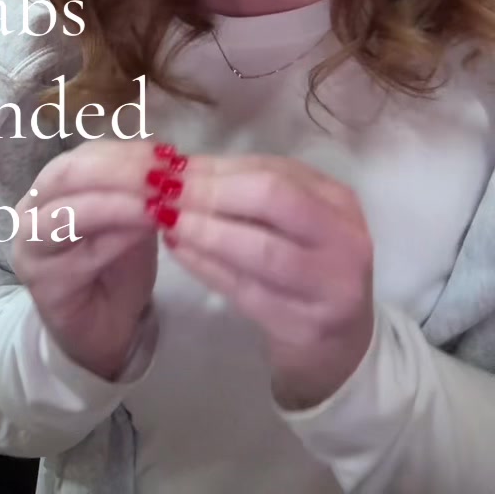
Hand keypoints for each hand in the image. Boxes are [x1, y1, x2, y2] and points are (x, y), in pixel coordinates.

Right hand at [12, 140, 158, 380]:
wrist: (102, 327)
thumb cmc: (115, 266)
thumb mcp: (129, 217)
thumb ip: (135, 190)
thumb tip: (166, 163)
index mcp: (52, 185)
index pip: (84, 155)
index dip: (125, 152)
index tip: (167, 155)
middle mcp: (30, 210)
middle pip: (68, 176)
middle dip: (119, 171)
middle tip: (164, 176)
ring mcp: (30, 247)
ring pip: (68, 213)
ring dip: (120, 203)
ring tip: (160, 201)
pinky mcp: (42, 283)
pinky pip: (80, 255)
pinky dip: (116, 238)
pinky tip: (146, 230)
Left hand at [159, 154, 373, 409]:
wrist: (341, 346)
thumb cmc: (308, 269)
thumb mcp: (296, 223)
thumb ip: (253, 195)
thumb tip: (186, 169)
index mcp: (339, 202)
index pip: (275, 171)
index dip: (220, 167)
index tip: (174, 165)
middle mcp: (344, 239)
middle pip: (273, 200)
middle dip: (212, 192)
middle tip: (166, 192)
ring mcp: (329, 285)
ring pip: (260, 250)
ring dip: (206, 230)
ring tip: (166, 219)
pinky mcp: (305, 325)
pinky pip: (247, 291)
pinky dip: (208, 267)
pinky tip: (180, 251)